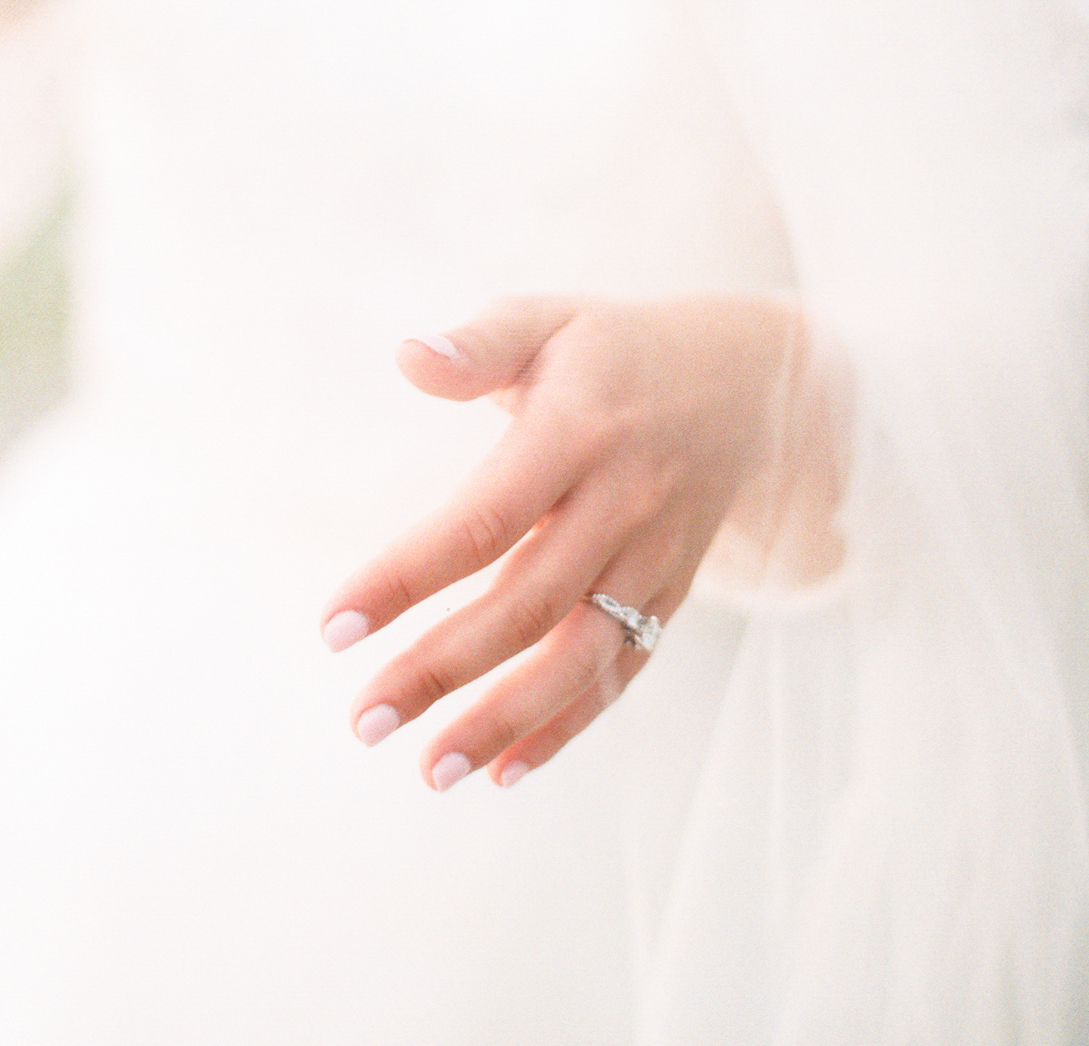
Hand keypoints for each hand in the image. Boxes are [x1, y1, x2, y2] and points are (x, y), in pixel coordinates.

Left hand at [318, 292, 845, 789]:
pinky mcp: (672, 597)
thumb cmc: (616, 349)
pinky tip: (503, 769)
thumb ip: (478, 343)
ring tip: (429, 768)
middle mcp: (621, 505)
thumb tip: (407, 357)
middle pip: (525, 605)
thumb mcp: (549, 321)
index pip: (484, 519)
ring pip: (577, 657)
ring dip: (503, 720)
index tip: (333, 625)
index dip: (408, 576)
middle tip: (364, 719)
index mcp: (578, 433)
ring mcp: (653, 560)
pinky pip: (621, 674)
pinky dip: (566, 727)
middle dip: (441, 670)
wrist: (755, 385)